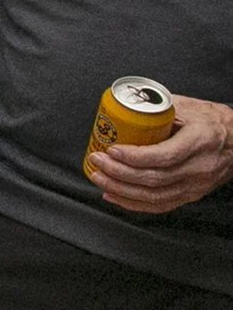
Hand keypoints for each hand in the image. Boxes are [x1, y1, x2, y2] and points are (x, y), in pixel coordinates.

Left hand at [90, 95, 232, 213]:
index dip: (134, 156)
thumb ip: (159, 107)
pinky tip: (113, 195)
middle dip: (120, 172)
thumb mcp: (188, 107)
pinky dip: (133, 203)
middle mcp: (199, 167)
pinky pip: (160, 205)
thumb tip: (125, 105)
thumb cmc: (211, 121)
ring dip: (121, 189)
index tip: (111, 149)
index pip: (165, 155)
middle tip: (97, 161)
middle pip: (155, 178)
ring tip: (99, 177)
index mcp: (201, 141)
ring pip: (155, 195)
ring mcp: (196, 185)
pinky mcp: (191, 195)